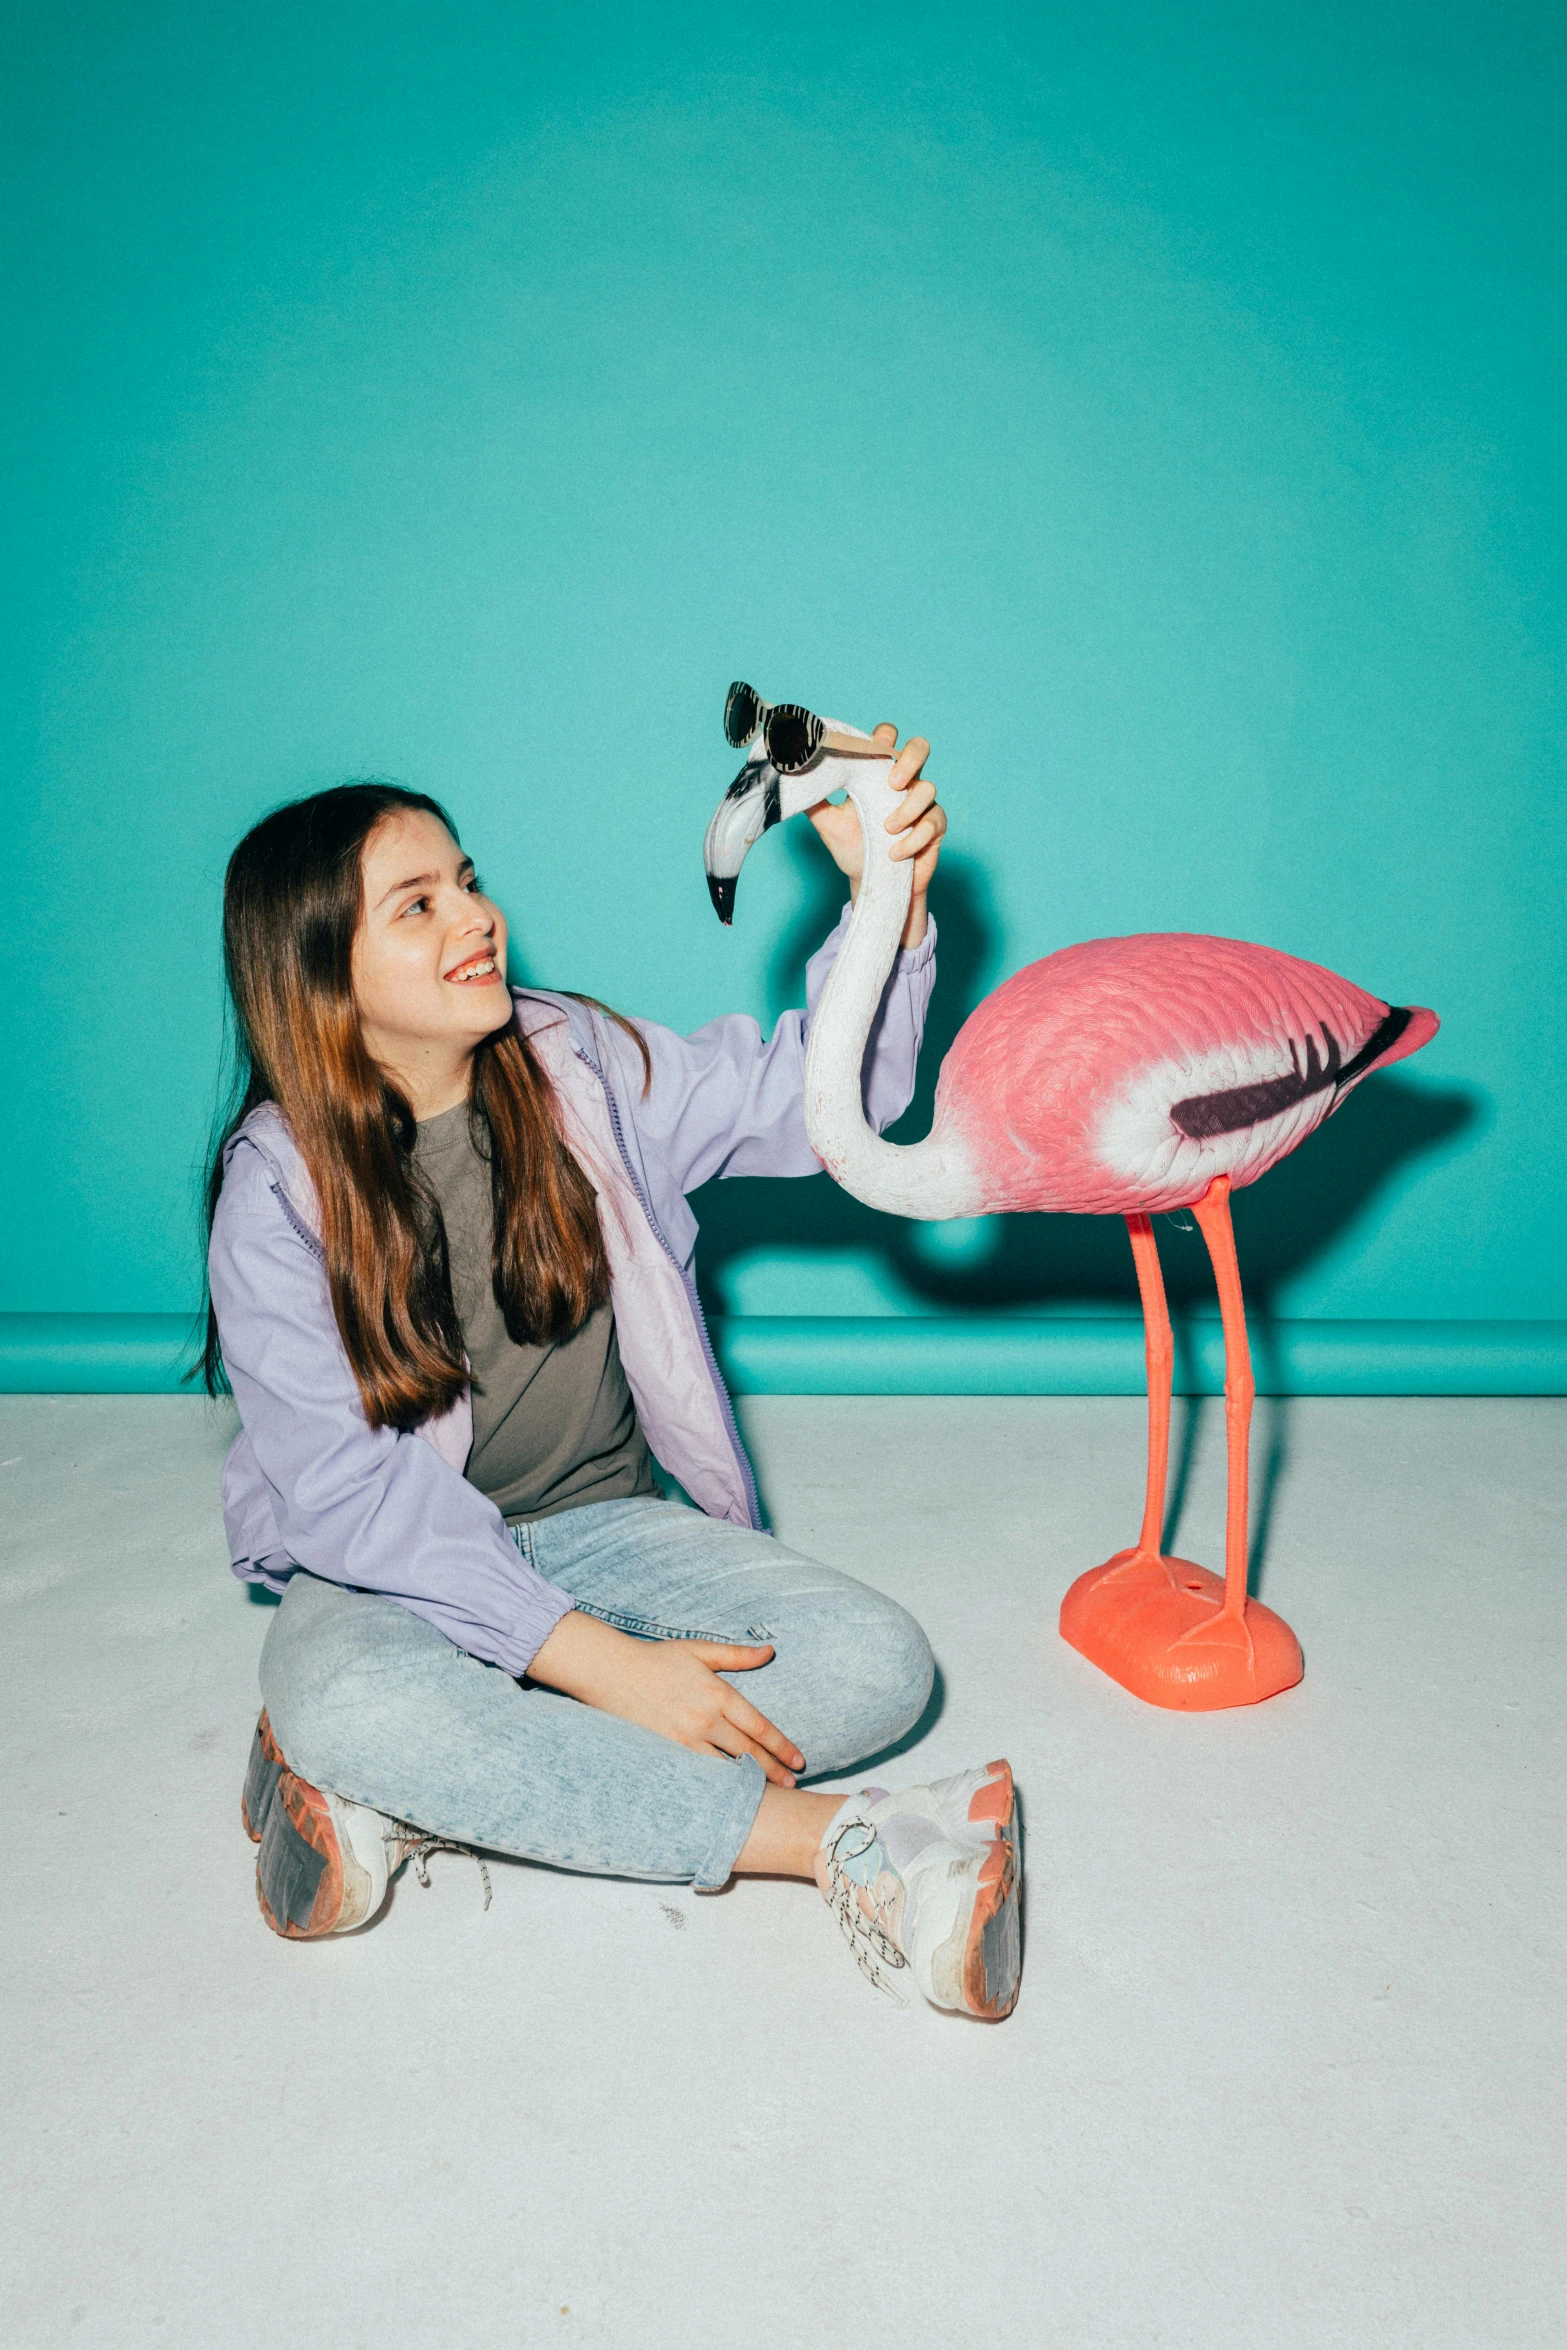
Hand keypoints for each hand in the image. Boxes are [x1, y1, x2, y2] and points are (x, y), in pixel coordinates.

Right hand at [527, 1609, 805, 1785]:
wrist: (612, 1671)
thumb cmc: (658, 1658)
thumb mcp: (700, 1650)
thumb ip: (737, 1655)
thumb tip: (769, 1652)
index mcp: (718, 1693)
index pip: (759, 1727)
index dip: (782, 1747)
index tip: (798, 1760)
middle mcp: (705, 1719)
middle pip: (747, 1752)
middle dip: (773, 1770)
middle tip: (791, 1785)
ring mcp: (685, 1738)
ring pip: (725, 1767)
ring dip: (749, 1782)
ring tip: (768, 1794)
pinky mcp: (668, 1750)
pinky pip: (699, 1772)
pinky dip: (718, 1784)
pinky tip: (729, 1794)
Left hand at [807, 724, 945, 948]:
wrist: (868, 882)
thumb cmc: (852, 848)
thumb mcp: (828, 823)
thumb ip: (815, 800)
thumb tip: (791, 779)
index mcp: (878, 774)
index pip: (886, 740)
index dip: (884, 735)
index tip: (875, 744)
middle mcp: (904, 783)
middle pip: (919, 748)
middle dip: (909, 759)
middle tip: (891, 782)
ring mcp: (922, 804)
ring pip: (928, 789)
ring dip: (907, 809)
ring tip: (887, 829)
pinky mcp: (934, 828)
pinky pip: (932, 824)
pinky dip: (913, 839)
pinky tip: (895, 853)